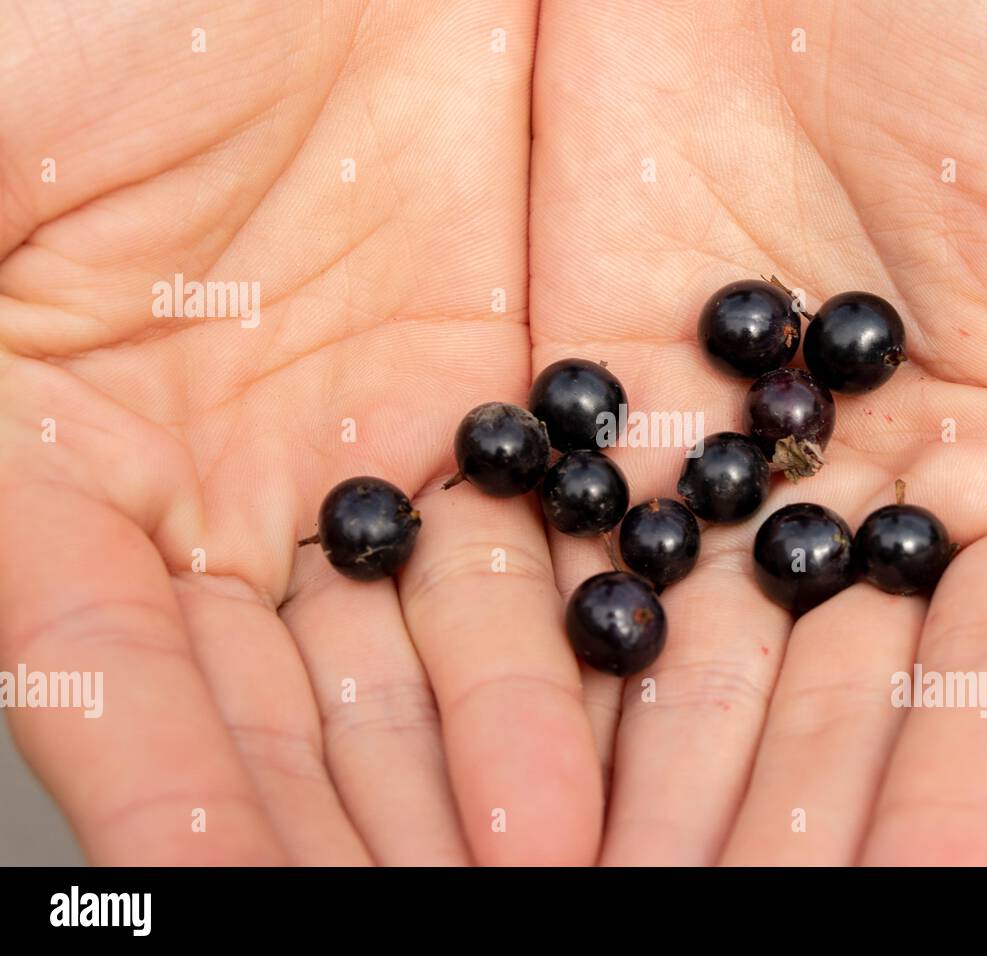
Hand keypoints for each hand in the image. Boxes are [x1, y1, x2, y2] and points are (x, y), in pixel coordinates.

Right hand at [0, 0, 602, 863]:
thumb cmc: (89, 8)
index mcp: (45, 454)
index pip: (103, 669)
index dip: (156, 785)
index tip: (209, 892)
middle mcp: (212, 490)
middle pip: (277, 698)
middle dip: (346, 814)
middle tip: (426, 910)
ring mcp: (364, 450)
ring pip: (425, 643)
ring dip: (482, 759)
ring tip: (542, 855)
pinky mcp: (495, 394)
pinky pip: (542, 540)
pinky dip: (572, 637)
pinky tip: (608, 735)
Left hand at [530, 0, 986, 863]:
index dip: (956, 803)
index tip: (920, 893)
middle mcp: (869, 489)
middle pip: (829, 702)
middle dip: (789, 823)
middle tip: (734, 913)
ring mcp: (727, 451)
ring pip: (693, 658)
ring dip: (660, 781)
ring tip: (618, 881)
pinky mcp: (599, 393)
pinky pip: (572, 547)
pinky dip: (554, 656)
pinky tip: (536, 755)